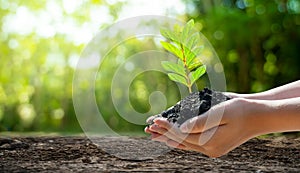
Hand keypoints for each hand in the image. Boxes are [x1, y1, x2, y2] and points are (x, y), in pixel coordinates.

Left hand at [145, 98, 261, 157]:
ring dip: (169, 139)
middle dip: (164, 134)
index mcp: (211, 142)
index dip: (167, 127)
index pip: (182, 134)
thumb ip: (199, 122)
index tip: (155, 119)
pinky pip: (192, 145)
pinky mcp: (214, 146)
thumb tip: (180, 128)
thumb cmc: (241, 110)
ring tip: (155, 136)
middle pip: (181, 141)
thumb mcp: (220, 113)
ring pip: (185, 145)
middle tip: (148, 129)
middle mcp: (210, 150)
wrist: (258, 116)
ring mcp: (212, 150)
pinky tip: (173, 140)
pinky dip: (180, 141)